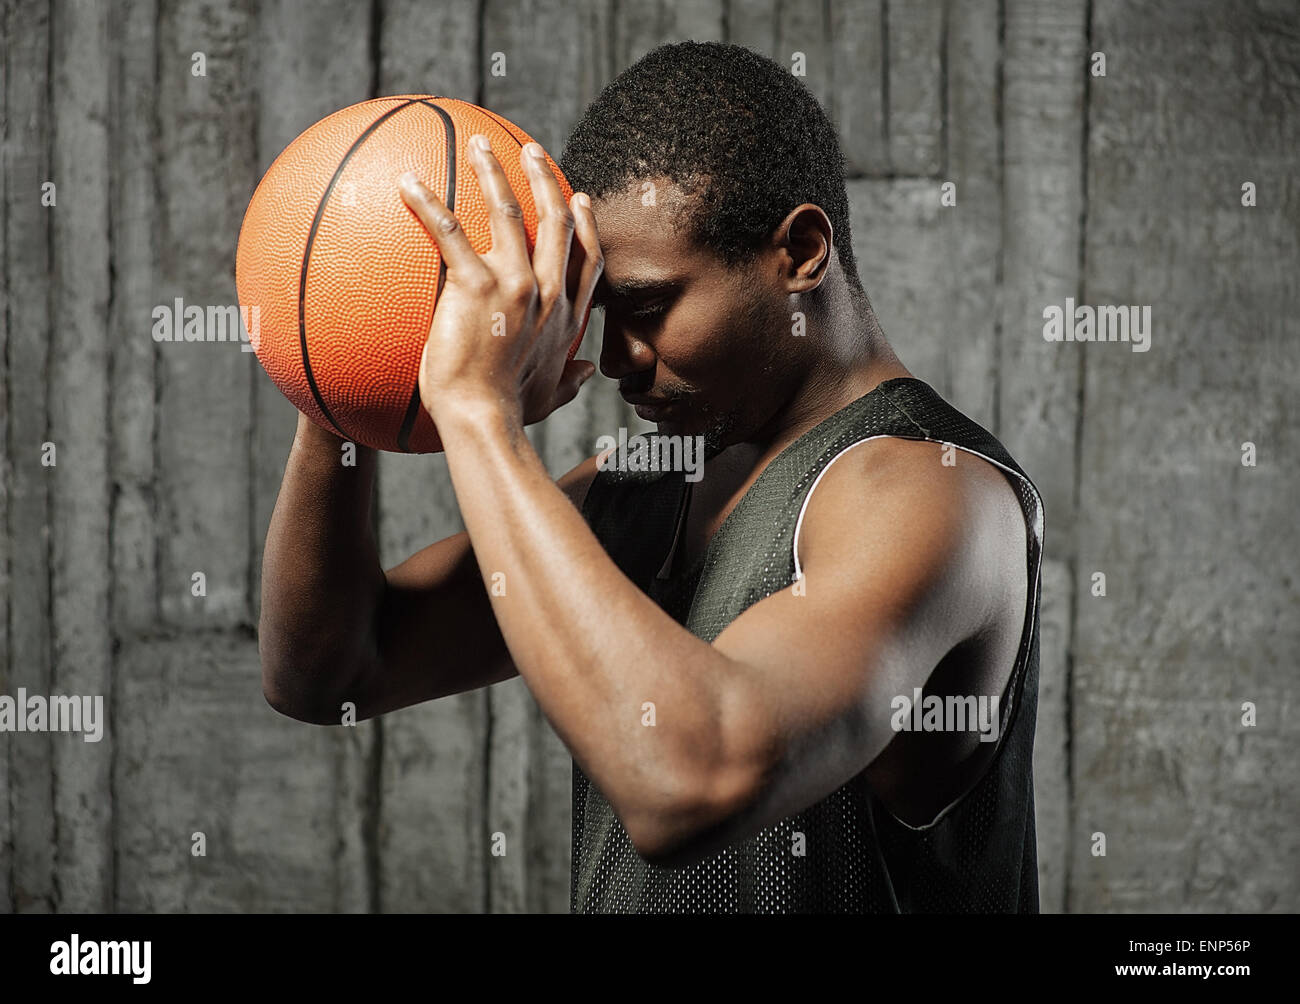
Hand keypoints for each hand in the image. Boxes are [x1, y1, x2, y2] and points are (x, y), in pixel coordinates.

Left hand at [397, 134, 601, 428]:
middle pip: (555, 223)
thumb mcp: (550, 396)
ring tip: (478, 145)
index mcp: (565, 318)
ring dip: (494, 173)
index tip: (577, 198)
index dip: (583, 225)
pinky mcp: (476, 285)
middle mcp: (548, 293)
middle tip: (531, 151)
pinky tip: (406, 183)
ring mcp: (515, 285)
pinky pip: (449, 231)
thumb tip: (585, 372)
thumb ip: (569, 380)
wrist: (484, 420)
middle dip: (544, 180)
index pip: (585, 260)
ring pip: (509, 213)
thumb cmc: (511, 415)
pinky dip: (426, 202)